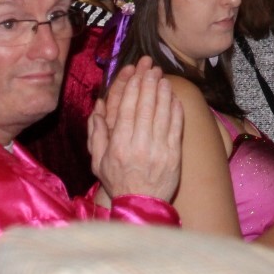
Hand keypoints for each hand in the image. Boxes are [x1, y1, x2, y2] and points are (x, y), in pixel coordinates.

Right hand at [90, 57, 183, 202]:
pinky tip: (174, 98)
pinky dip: (176, 110)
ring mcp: (158, 149)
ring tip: (163, 78)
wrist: (141, 204)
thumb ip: (97, 134)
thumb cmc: (118, 182)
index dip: (132, 88)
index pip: (126, 109)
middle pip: (145, 107)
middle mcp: (139, 145)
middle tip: (151, 68)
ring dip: (163, 93)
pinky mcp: (174, 154)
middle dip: (148, 84)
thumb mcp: (98, 162)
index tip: (135, 73)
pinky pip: (176, 127)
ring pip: (162, 114)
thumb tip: (98, 108)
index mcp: (119, 145)